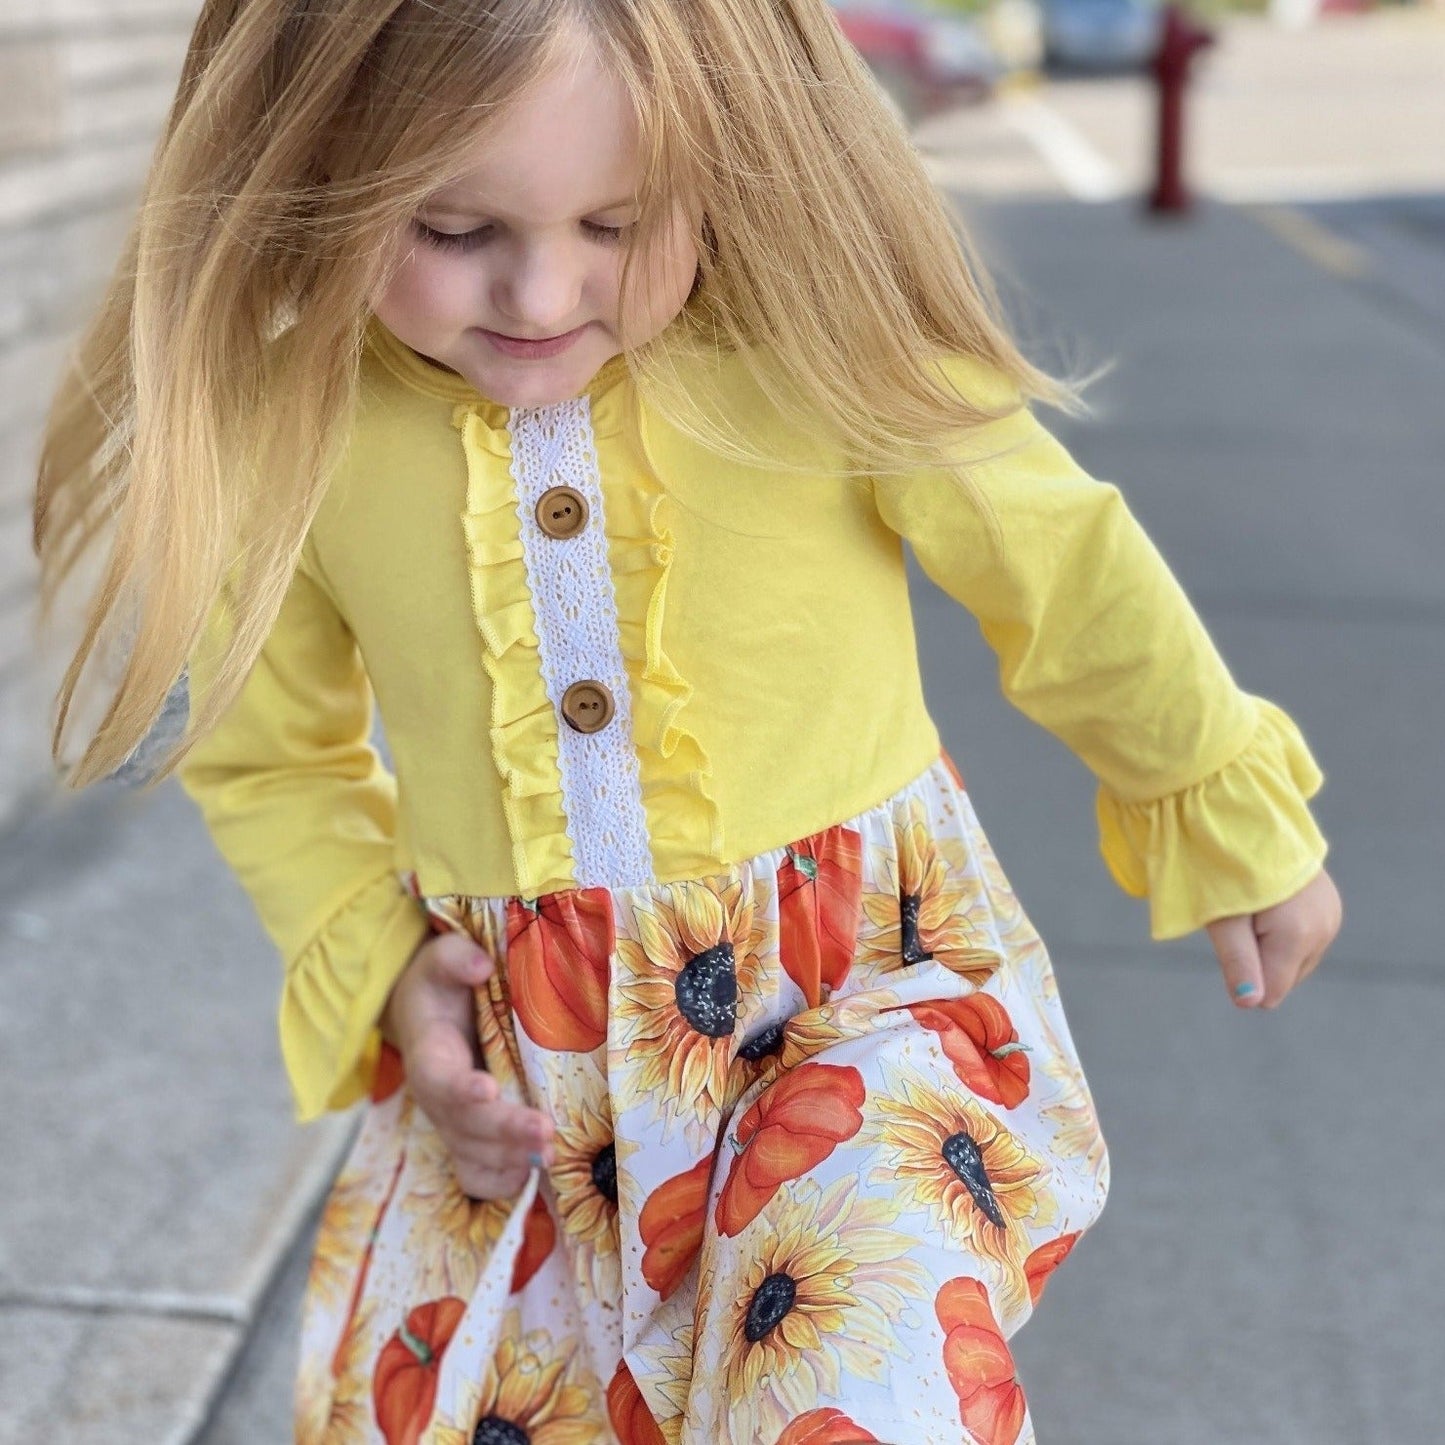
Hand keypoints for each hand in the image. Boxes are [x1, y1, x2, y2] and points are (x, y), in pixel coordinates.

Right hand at [380, 931, 554, 1198]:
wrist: (424, 1016)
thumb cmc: (439, 986)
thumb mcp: (440, 959)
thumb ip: (455, 958)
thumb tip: (479, 965)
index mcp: (429, 1055)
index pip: (439, 1080)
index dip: (460, 1090)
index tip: (488, 1089)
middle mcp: (438, 1099)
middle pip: (464, 1127)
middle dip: (504, 1132)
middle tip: (545, 1134)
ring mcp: (453, 1124)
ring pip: (474, 1158)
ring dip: (510, 1161)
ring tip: (551, 1157)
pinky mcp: (470, 1138)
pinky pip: (480, 1175)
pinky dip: (506, 1181)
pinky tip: (539, 1173)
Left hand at [1204, 866, 1341, 1009]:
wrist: (1251, 820)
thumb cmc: (1227, 870)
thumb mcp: (1223, 918)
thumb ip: (1238, 962)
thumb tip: (1250, 1003)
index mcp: (1297, 937)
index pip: (1271, 992)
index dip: (1243, 975)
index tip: (1232, 938)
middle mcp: (1323, 932)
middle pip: (1283, 978)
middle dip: (1257, 958)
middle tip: (1241, 916)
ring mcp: (1331, 919)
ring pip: (1294, 961)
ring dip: (1270, 946)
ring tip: (1256, 906)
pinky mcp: (1331, 908)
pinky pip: (1305, 941)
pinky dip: (1285, 932)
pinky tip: (1271, 904)